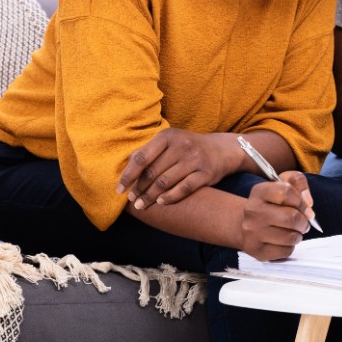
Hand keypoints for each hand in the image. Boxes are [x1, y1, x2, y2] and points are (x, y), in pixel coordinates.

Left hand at [117, 128, 239, 208]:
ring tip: (142, 205)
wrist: (222, 150)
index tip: (119, 189)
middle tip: (132, 199)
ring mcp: (194, 159)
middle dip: (139, 189)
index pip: (142, 157)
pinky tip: (161, 203)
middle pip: (152, 172)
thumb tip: (126, 163)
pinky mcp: (205, 173)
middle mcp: (181, 145)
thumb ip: (150, 150)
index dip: (129, 175)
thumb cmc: (188, 147)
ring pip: (165, 182)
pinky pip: (183, 189)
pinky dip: (170, 197)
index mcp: (168, 136)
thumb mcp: (170, 142)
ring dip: (150, 196)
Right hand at [241, 171, 316, 260]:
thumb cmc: (272, 203)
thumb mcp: (283, 183)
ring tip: (294, 231)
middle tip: (303, 223)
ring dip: (298, 235)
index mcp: (259, 192)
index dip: (301, 201)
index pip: (286, 192)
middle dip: (304, 221)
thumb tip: (308, 202)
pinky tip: (285, 241)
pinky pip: (285, 251)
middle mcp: (252, 211)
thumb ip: (298, 182)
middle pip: (291, 217)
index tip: (306, 207)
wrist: (248, 224)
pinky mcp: (256, 250)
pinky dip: (291, 247)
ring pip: (290, 237)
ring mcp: (252, 232)